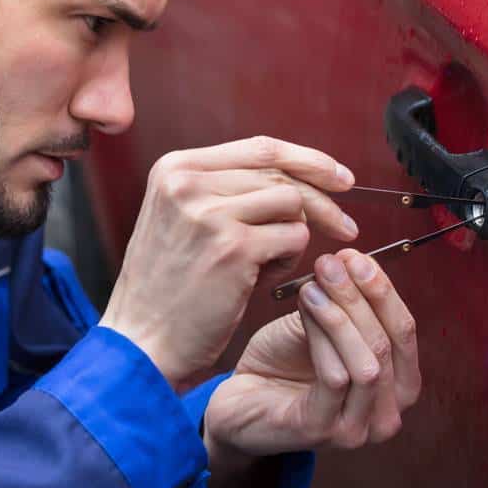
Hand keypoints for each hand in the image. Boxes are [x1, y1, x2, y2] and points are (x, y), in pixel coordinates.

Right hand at [99, 136, 358, 385]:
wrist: (141, 340)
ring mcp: (210, 213)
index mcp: (176, 167)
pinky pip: (294, 237)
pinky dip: (290, 259)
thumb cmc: (169, 287)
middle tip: (346, 226)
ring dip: (295, 234)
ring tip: (271, 261)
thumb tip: (299, 175)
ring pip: (292, 204)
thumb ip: (226, 190)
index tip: (339, 176)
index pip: (261, 147)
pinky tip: (265, 277)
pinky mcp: (233, 247)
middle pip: (282, 174)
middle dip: (322, 201)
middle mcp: (189, 182)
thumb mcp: (182, 218)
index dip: (308, 160)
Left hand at [203, 250, 420, 467]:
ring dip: (341, 315)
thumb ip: (347, 302)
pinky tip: (306, 306)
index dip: (383, 290)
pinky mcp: (323, 432)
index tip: (356, 257)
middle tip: (332, 263)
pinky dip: (322, 336)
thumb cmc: (284, 362)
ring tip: (314, 283)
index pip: (404, 331)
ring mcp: (357, 429)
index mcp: (397, 386)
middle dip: (361, 297)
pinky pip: (335, 378)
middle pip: (389, 345)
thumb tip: (354, 259)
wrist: (239, 397)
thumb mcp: (324, 324)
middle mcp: (387, 415)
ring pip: (367, 363)